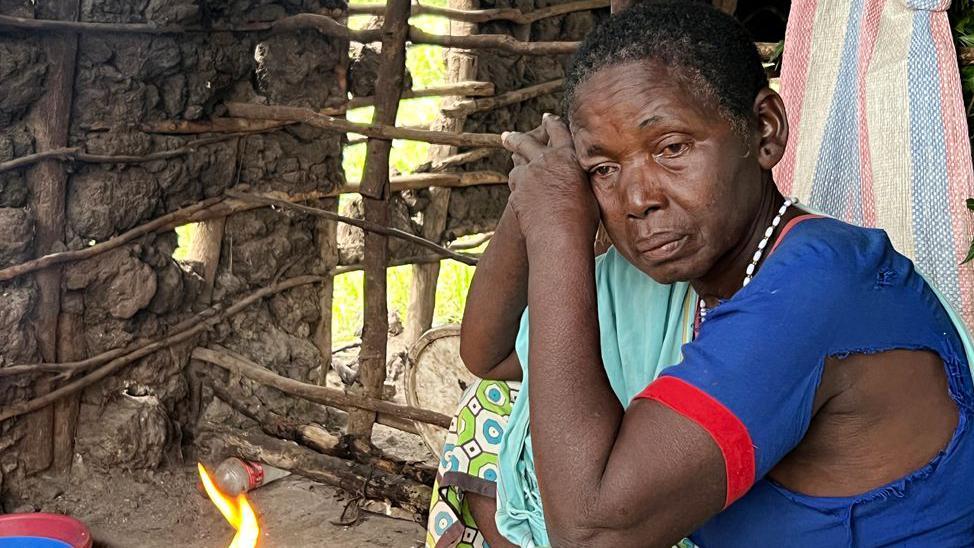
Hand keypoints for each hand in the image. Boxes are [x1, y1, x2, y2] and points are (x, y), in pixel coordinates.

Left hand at [502, 114, 598, 247]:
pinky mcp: (516, 193)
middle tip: (507, 136)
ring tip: (515, 168)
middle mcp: (544, 161)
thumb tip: (583, 179)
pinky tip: (520, 195)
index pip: (558, 131)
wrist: (561, 236)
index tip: (546, 118)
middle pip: (525, 142)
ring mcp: (527, 176)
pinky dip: (517, 189)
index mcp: (567, 156)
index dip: (551, 123)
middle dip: (516, 137)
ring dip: (516, 166)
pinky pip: (514, 188)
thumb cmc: (583, 218)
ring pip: (516, 166)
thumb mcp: (589, 190)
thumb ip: (580, 178)